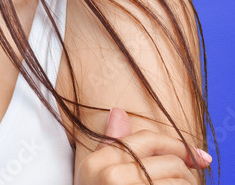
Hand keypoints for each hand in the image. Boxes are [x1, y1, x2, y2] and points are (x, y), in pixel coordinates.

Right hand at [75, 107, 211, 183]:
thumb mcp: (95, 177)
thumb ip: (110, 146)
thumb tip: (119, 113)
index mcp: (97, 162)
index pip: (146, 138)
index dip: (176, 144)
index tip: (197, 156)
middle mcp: (111, 175)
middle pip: (168, 159)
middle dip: (187, 171)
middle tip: (191, 180)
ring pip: (180, 179)